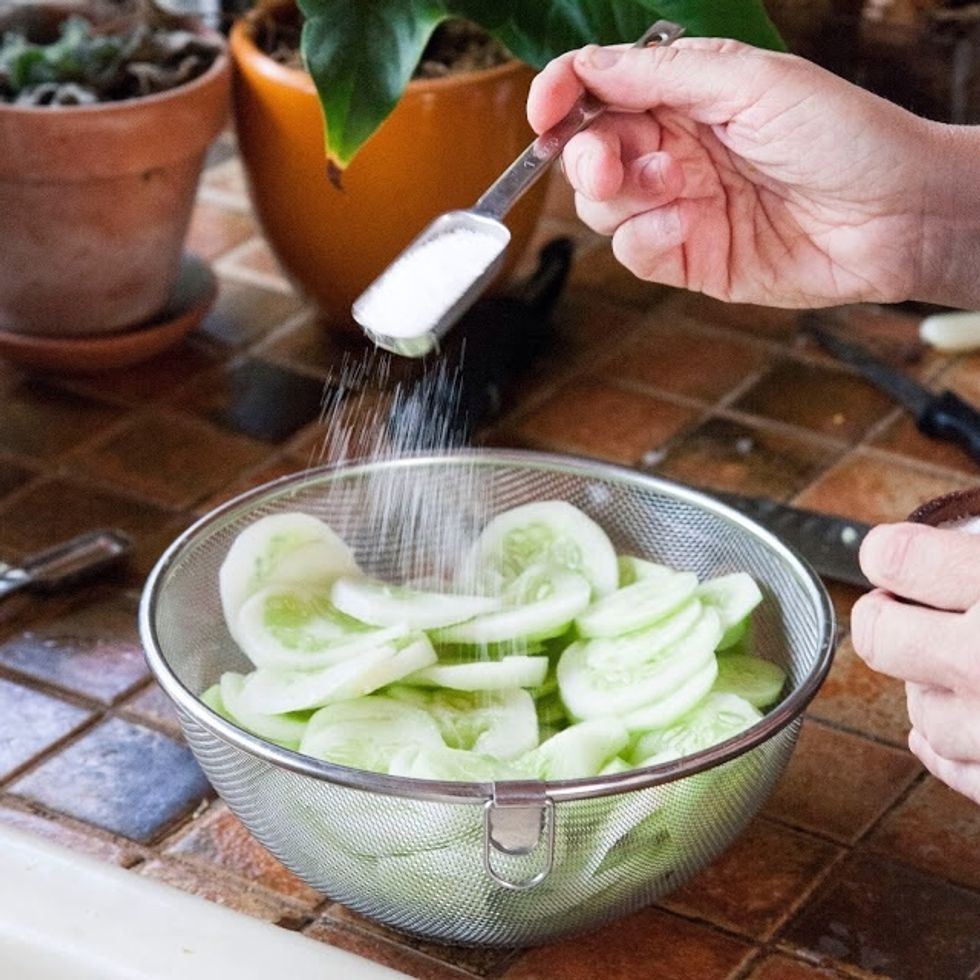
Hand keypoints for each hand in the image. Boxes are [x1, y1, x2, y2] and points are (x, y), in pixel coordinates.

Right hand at [527, 39, 979, 308]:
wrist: (894, 216)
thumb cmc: (843, 135)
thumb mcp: (751, 82)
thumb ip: (663, 75)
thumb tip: (588, 68)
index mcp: (686, 96)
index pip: (601, 90)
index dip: (562, 95)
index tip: (543, 111)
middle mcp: (675, 150)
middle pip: (589, 153)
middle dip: (587, 157)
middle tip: (609, 166)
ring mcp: (679, 207)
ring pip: (602, 209)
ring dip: (623, 198)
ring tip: (676, 188)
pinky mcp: (689, 259)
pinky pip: (634, 253)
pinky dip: (648, 239)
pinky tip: (688, 225)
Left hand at [851, 522, 979, 804]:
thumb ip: (978, 562)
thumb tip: (953, 537)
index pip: (893, 558)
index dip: (892, 555)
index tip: (899, 558)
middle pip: (878, 637)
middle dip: (890, 620)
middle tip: (921, 612)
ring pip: (918, 709)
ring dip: (934, 686)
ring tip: (979, 668)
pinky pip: (954, 765)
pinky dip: (958, 743)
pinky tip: (974, 715)